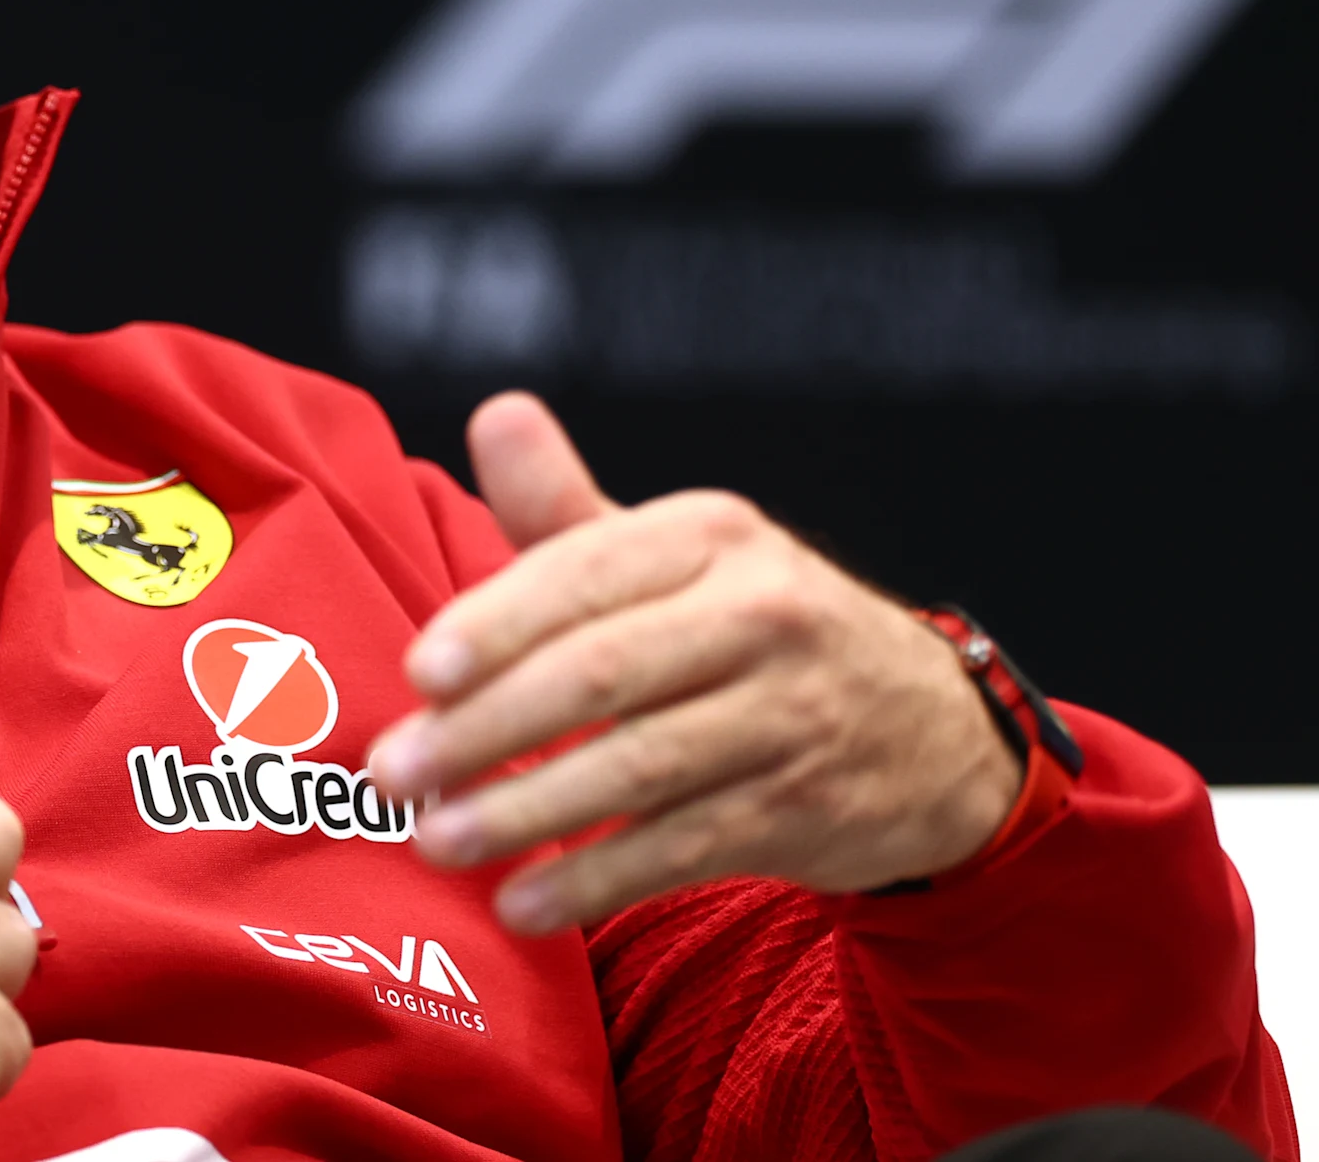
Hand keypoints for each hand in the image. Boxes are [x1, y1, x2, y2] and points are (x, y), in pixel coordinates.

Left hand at [366, 392, 1020, 933]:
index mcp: (711, 535)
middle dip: (484, 728)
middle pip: (600, 674)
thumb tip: (496, 415)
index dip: (496, 624)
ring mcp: (788, 718)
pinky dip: (595, 882)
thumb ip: (568, 507)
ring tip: (436, 840)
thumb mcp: (676, 553)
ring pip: (635, 770)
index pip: (586, 572)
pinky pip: (680, 850)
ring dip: (526, 813)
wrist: (924, 728)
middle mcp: (761, 615)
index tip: (417, 673)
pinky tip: (520, 904)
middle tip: (394, 772)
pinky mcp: (800, 811)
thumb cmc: (747, 626)